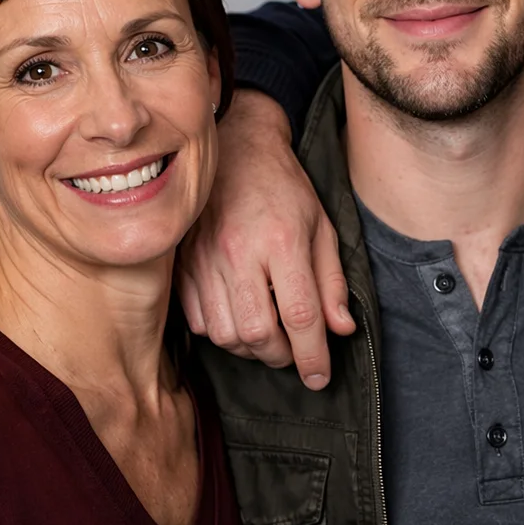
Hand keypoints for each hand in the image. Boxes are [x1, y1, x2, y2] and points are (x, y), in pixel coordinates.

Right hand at [180, 90, 354, 389]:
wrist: (234, 147)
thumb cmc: (284, 187)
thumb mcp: (322, 226)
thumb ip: (332, 280)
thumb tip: (340, 330)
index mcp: (282, 240)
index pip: (300, 316)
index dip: (312, 356)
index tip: (320, 378)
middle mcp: (239, 252)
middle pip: (258, 334)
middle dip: (280, 356)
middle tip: (293, 351)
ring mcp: (204, 258)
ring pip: (226, 334)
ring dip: (251, 349)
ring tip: (268, 336)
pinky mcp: (183, 264)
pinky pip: (199, 321)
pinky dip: (221, 332)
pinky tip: (238, 317)